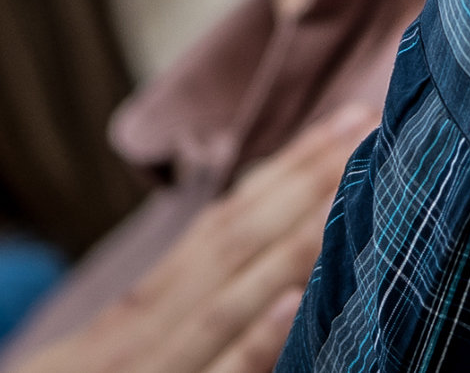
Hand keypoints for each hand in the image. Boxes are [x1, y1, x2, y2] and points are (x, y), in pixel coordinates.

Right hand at [4, 107, 376, 372]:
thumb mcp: (97, 369)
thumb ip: (158, 329)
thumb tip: (252, 295)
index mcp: (127, 325)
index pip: (213, 234)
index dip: (278, 177)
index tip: (341, 125)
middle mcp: (128, 341)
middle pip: (224, 248)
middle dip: (300, 184)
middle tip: (372, 121)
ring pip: (219, 303)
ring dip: (289, 244)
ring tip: (351, 186)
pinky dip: (245, 349)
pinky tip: (288, 309)